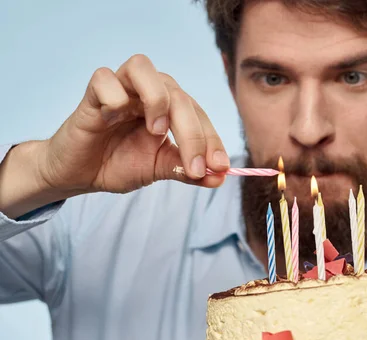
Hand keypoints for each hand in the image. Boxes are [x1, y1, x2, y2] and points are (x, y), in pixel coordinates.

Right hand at [39, 54, 228, 196]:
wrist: (79, 174)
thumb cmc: (119, 164)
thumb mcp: (159, 169)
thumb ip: (186, 170)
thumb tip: (219, 177)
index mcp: (169, 107)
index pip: (198, 114)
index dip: (211, 140)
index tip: (219, 167)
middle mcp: (148, 92)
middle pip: (178, 95)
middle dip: (193, 133)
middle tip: (195, 166)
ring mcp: (120, 88)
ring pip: (142, 66)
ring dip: (156, 99)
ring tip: (156, 131)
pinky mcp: (92, 93)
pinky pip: (103, 78)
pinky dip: (113, 96)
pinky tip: (112, 118)